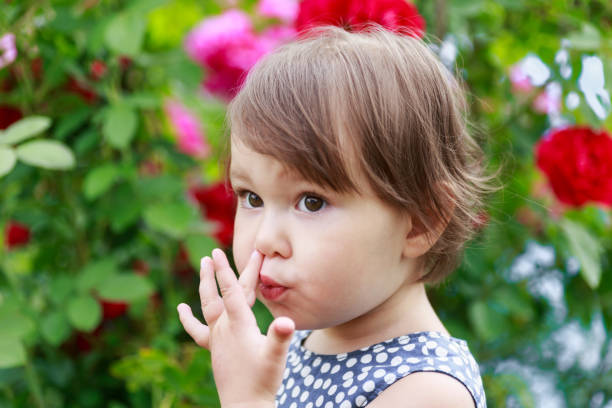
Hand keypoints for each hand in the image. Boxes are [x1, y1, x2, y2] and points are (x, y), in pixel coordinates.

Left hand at [177, 248, 294, 407]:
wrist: (245, 405)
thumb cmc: (263, 380)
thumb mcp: (276, 356)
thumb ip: (280, 337)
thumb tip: (288, 322)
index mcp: (238, 324)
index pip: (231, 290)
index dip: (225, 269)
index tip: (219, 250)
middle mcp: (224, 327)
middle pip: (225, 292)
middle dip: (224, 270)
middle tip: (219, 250)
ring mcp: (216, 338)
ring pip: (208, 304)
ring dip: (205, 284)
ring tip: (202, 263)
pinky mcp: (214, 348)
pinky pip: (197, 330)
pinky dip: (188, 318)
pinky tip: (181, 308)